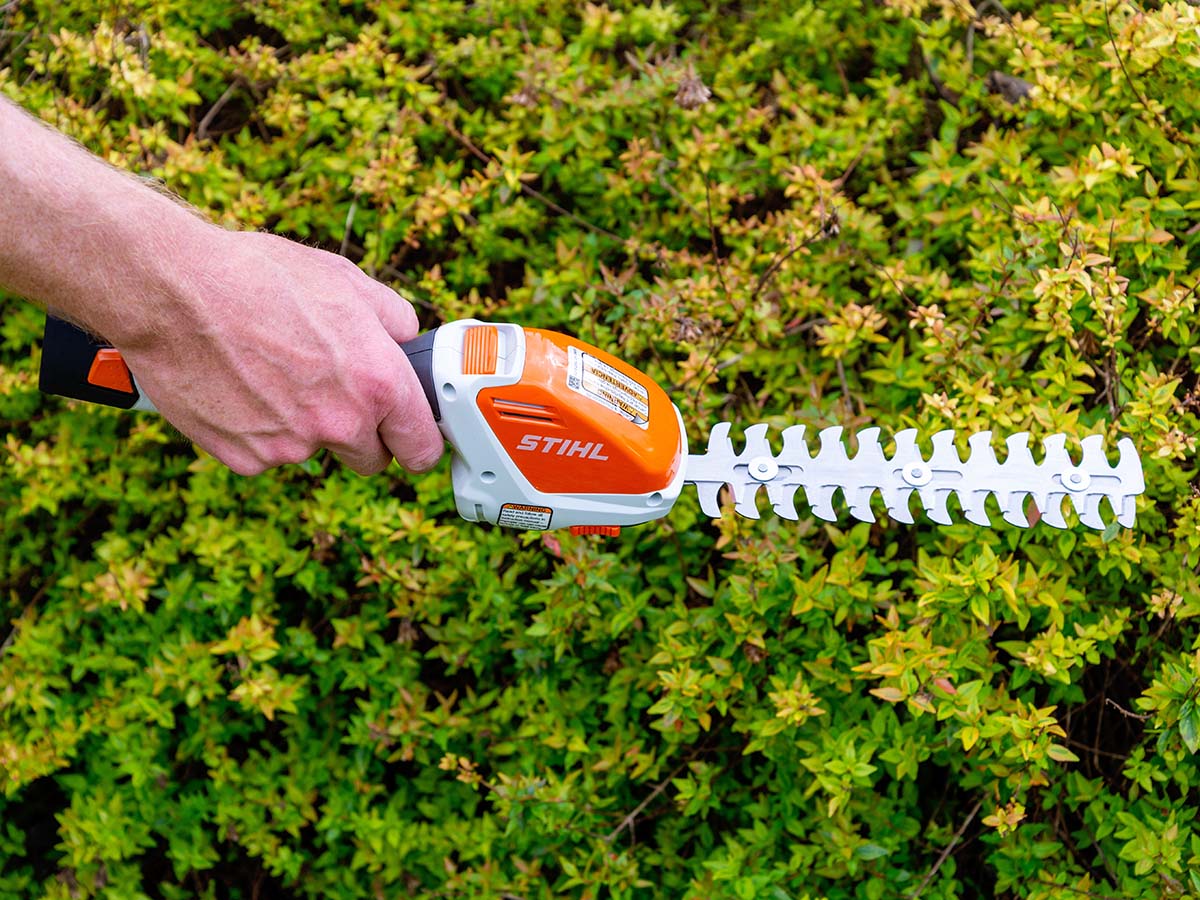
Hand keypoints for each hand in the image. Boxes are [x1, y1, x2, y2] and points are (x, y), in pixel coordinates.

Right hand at [116, 228, 443, 475]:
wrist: (172, 289)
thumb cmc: (258, 277)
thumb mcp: (346, 280)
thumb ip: (392, 319)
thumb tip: (406, 341)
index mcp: (378, 382)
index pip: (422, 447)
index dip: (417, 442)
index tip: (409, 439)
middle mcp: (340, 422)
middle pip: (370, 460)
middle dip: (361, 436)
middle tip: (333, 394)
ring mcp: (291, 447)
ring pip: (312, 452)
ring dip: (303, 427)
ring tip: (271, 372)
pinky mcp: (244, 457)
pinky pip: (265, 454)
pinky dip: (258, 431)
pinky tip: (240, 387)